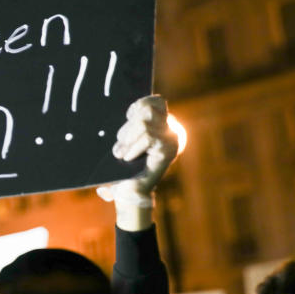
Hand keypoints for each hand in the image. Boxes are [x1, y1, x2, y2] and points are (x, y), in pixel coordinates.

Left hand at [96, 95, 177, 230]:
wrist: (128, 192)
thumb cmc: (124, 165)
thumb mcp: (127, 139)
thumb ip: (132, 122)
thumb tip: (128, 104)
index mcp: (165, 125)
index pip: (156, 101)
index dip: (138, 107)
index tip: (127, 118)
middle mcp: (173, 130)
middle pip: (147, 110)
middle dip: (128, 127)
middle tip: (121, 146)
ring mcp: (173, 140)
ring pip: (144, 123)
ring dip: (128, 139)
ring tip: (123, 154)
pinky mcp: (168, 151)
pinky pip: (148, 137)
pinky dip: (133, 147)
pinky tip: (128, 158)